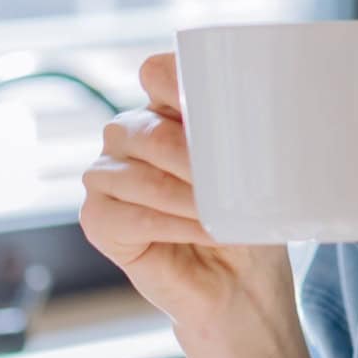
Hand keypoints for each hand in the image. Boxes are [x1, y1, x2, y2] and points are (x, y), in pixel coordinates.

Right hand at [80, 53, 295, 349]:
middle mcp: (131, 135)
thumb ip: (244, 136)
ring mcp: (108, 175)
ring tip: (221, 216)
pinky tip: (203, 233)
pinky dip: (169, 225)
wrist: (241, 284)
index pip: (158, 72)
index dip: (183, 86)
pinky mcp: (98, 219)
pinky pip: (123, 214)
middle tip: (232, 184)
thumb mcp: (256, 171)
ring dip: (186, 197)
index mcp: (168, 108)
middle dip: (193, 159)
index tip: (224, 115)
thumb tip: (259, 115)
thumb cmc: (249, 221)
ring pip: (135, 173)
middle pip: (146, 128)